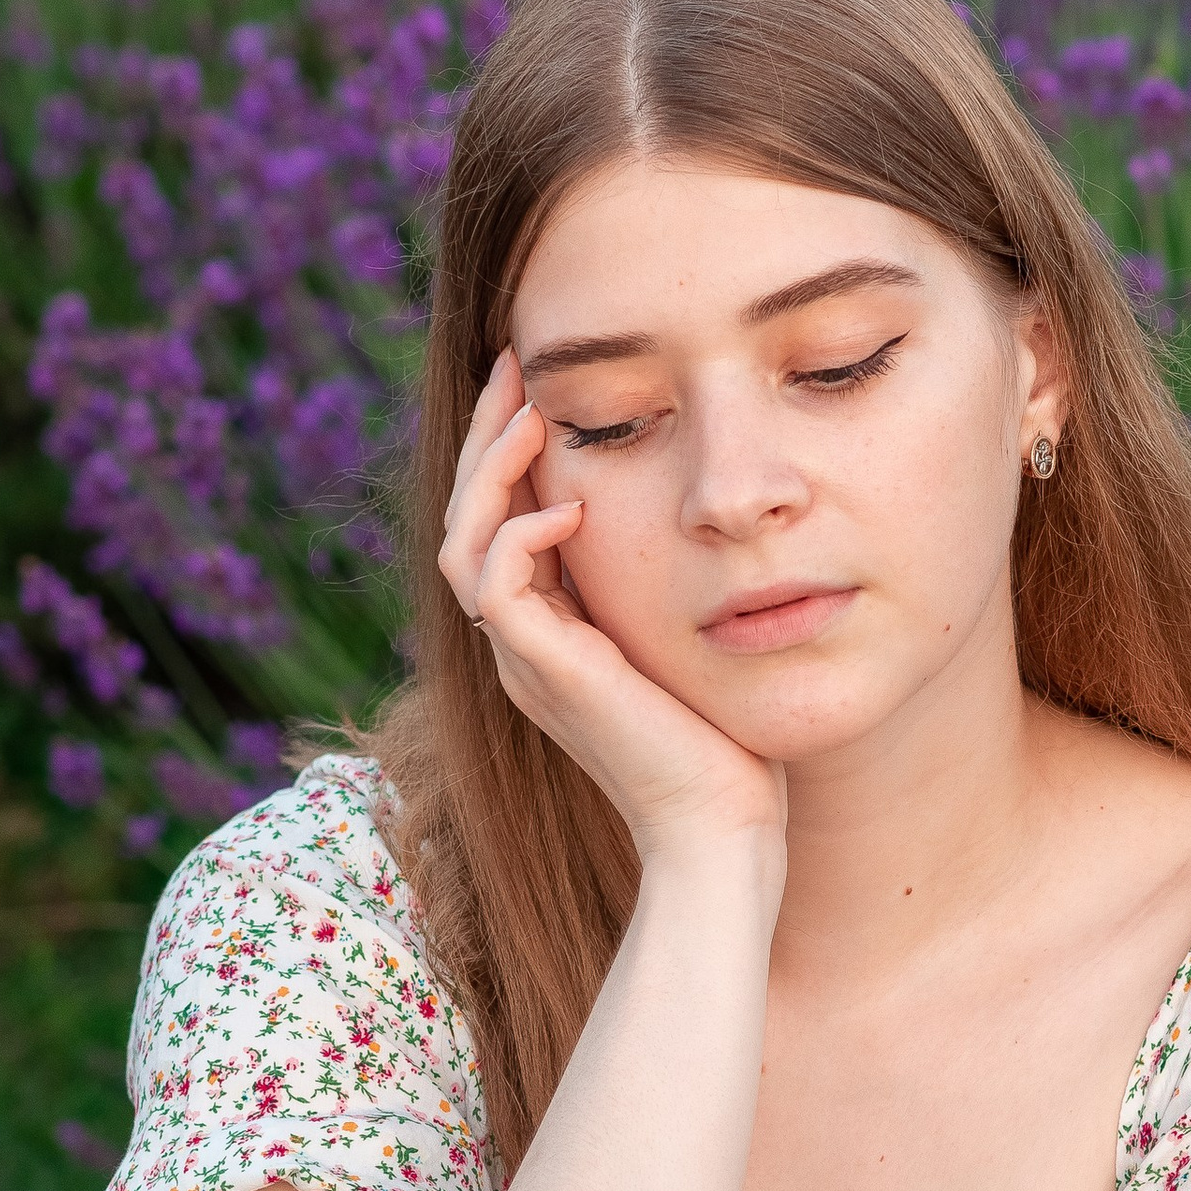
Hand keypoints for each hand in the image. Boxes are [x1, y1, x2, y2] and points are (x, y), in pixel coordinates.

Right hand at [441, 348, 784, 869]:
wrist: (718, 828)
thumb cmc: (725, 743)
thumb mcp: (689, 635)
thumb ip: (665, 583)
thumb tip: (696, 510)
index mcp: (549, 635)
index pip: (498, 523)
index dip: (510, 451)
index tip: (541, 383)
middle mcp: (523, 646)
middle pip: (466, 521)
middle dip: (488, 436)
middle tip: (514, 362)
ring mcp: (526, 663)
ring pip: (465, 545)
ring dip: (493, 472)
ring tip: (534, 413)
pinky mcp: (547, 676)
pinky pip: (496, 589)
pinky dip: (521, 537)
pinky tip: (568, 508)